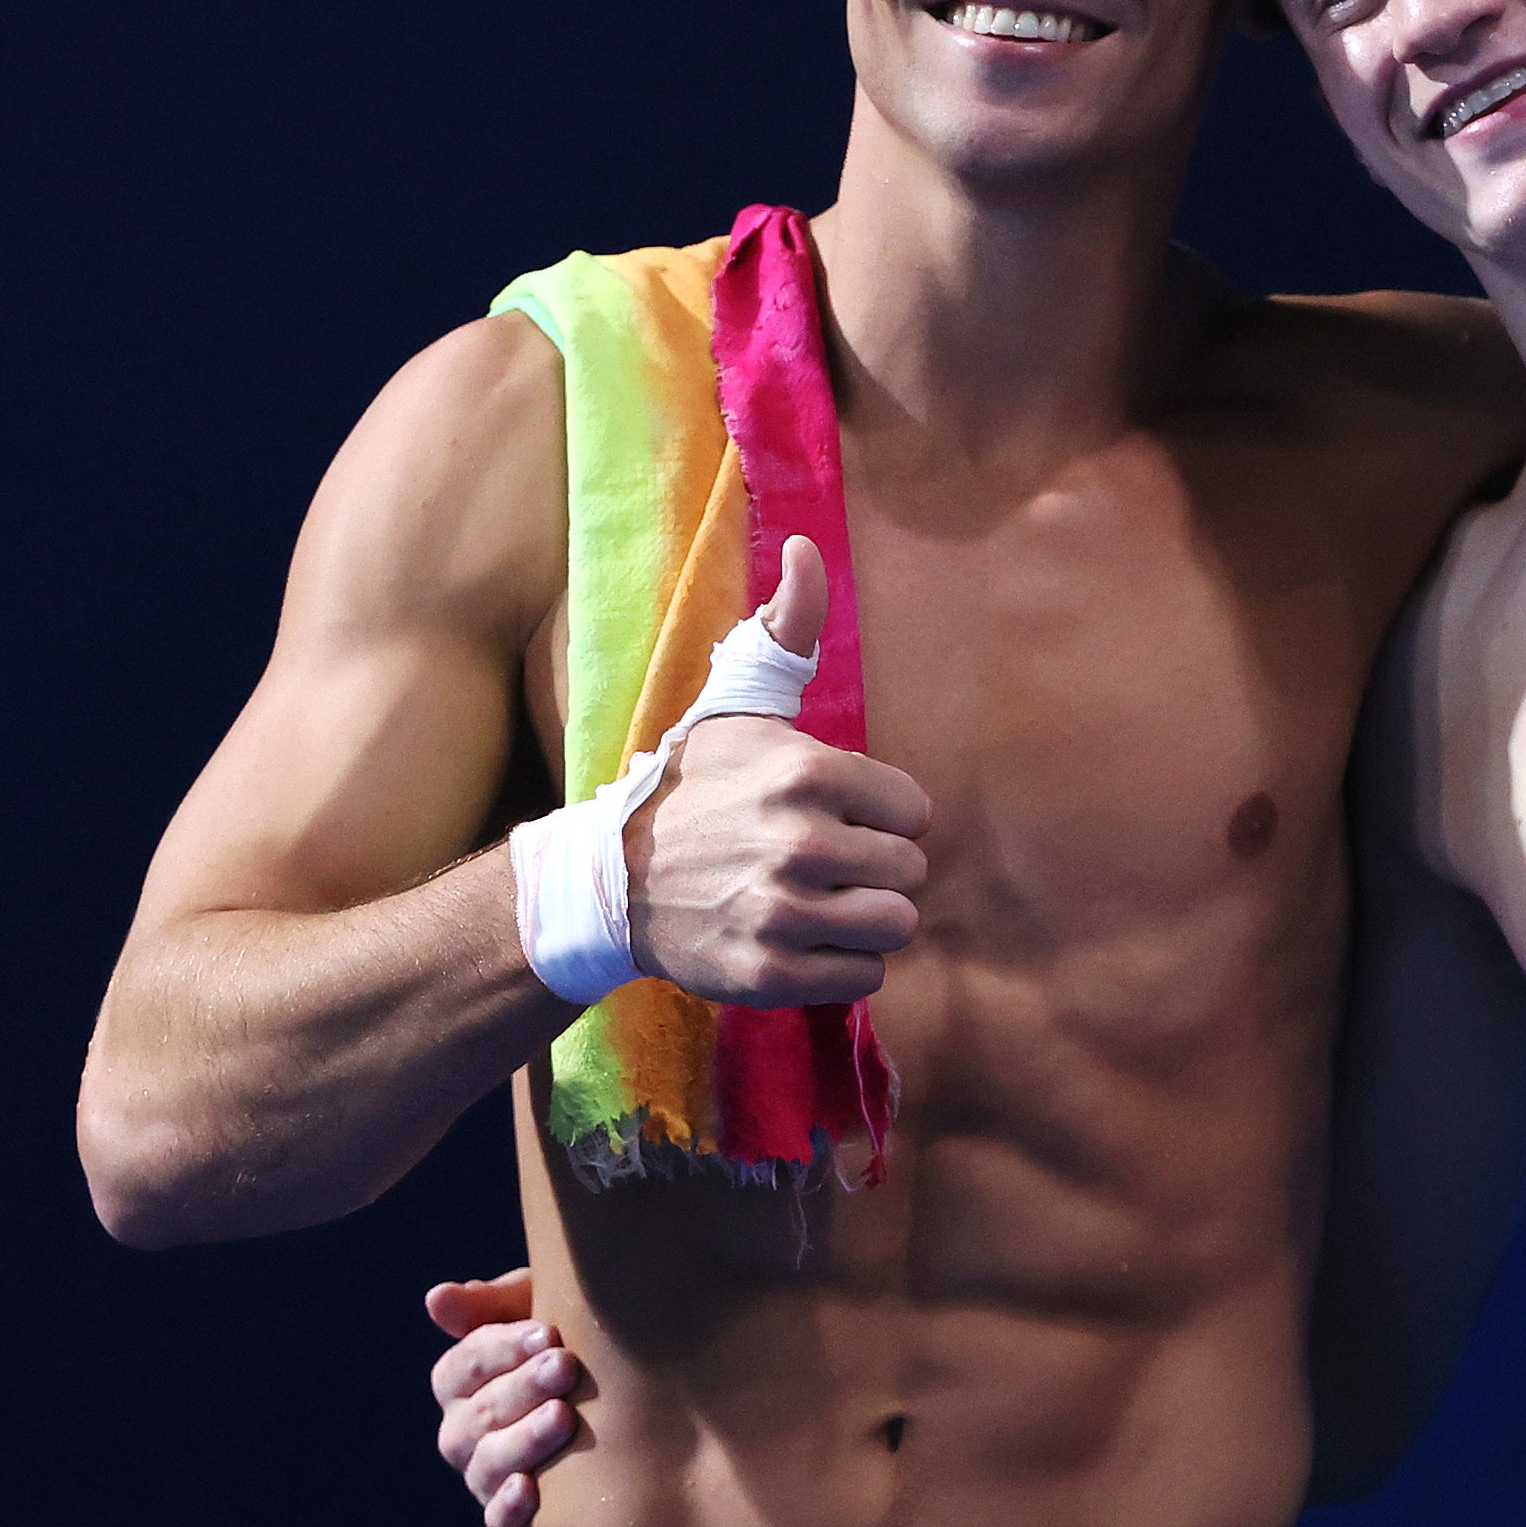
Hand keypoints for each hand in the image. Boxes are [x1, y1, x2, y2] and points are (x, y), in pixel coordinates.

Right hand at [428, 1268, 579, 1526]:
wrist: (627, 1408)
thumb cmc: (573, 1346)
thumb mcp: (542, 1313)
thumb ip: (496, 1303)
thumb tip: (438, 1298)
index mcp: (463, 1385)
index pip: (461, 1367)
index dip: (499, 1350)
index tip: (547, 1333)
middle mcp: (464, 1433)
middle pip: (478, 1414)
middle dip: (522, 1388)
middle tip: (566, 1365)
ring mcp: (485, 1477)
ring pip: (487, 1465)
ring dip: (523, 1440)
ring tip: (564, 1416)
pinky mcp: (513, 1518)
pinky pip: (499, 1521)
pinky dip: (509, 1507)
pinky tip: (531, 1488)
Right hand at [626, 536, 930, 1006]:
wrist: (609, 880)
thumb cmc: (690, 786)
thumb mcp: (737, 704)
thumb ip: (788, 629)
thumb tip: (809, 548)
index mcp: (809, 771)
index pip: (916, 810)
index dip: (884, 814)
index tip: (841, 815)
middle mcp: (801, 842)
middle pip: (910, 871)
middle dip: (877, 868)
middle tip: (830, 863)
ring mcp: (783, 912)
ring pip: (895, 926)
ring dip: (867, 919)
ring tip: (825, 902)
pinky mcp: (768, 974)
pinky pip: (862, 978)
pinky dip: (844, 965)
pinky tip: (807, 940)